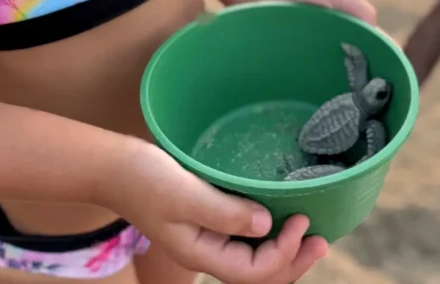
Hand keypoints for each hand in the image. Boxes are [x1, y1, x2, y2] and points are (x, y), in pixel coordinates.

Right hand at [118, 141, 327, 282]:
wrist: (116, 167)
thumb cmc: (146, 178)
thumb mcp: (185, 193)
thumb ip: (225, 212)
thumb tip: (266, 223)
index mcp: (201, 254)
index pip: (253, 272)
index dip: (283, 253)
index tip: (302, 221)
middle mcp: (207, 253)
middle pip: (257, 275)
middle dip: (293, 262)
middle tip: (323, 241)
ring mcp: (206, 239)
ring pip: (253, 262)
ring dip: (284, 253)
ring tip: (310, 237)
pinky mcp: (207, 221)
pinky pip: (244, 242)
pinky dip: (267, 237)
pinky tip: (278, 221)